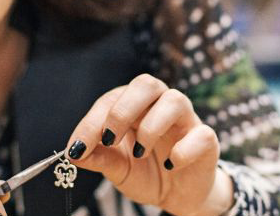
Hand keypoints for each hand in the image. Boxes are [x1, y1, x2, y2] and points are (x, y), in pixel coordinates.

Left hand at [65, 74, 232, 215]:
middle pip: (146, 84)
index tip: (77, 147)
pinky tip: (170, 165)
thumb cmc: (147, 173)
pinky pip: (201, 133)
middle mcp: (161, 105)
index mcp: (136, 107)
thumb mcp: (118, 169)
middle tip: (109, 138)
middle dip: (123, 110)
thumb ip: (99, 158)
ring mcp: (186, 120)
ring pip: (175, 100)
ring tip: (140, 153)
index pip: (112, 100)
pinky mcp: (206, 140)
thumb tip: (73, 153)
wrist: (178, 196)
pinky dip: (183, 150)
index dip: (92, 121)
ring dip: (151, 126)